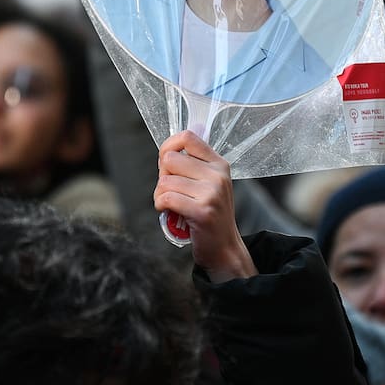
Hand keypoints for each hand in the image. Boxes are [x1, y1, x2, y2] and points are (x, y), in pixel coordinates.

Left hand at [155, 131, 256, 282]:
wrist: (224, 247)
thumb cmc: (210, 214)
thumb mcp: (209, 184)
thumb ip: (192, 166)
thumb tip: (166, 150)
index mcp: (219, 164)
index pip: (188, 137)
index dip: (168, 146)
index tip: (166, 163)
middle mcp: (218, 175)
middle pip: (169, 159)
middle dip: (162, 176)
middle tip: (172, 191)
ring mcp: (212, 193)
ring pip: (165, 181)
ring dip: (160, 195)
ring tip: (172, 205)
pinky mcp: (202, 211)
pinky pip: (166, 198)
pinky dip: (160, 205)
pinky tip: (169, 212)